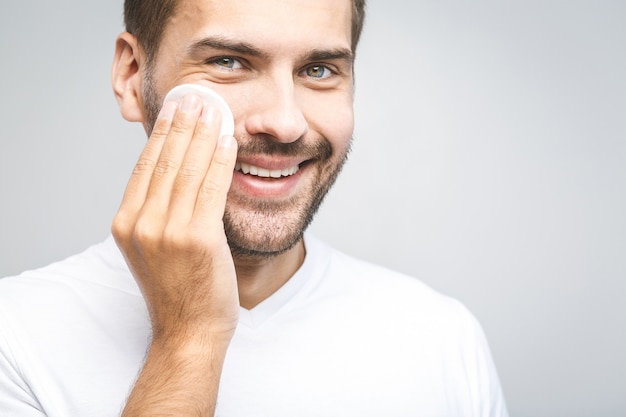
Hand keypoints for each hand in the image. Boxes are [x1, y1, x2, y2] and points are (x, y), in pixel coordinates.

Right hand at [112, 93, 238, 342]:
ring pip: (189, 169)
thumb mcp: (153, 248)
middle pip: (166, 161)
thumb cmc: (177, 291)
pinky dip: (220, 160)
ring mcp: (168, 231)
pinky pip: (212, 188)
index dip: (163, 133)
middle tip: (196, 97)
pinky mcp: (198, 238)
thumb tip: (175, 172)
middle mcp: (142, 224)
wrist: (188, 331)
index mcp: (126, 224)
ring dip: (203, 134)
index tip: (176, 110)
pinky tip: (228, 140)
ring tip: (213, 109)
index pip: (147, 166)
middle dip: (184, 124)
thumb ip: (158, 212)